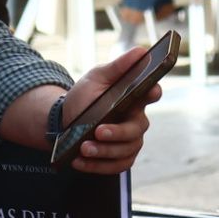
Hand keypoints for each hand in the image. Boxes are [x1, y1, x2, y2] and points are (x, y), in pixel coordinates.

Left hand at [61, 47, 161, 174]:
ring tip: (84, 148)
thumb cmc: (85, 96)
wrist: (64, 121)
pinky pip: (116, 166)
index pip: (152, 93)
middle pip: (138, 128)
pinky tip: (79, 161)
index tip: (150, 91)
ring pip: (127, 149)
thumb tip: (142, 51)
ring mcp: (129, 141)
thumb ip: (118, 67)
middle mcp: (135, 119)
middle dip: (118, 132)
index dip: (154, 93)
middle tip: (98, 131)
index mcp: (134, 97)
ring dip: (104, 151)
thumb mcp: (97, 78)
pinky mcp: (119, 158)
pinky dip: (97, 166)